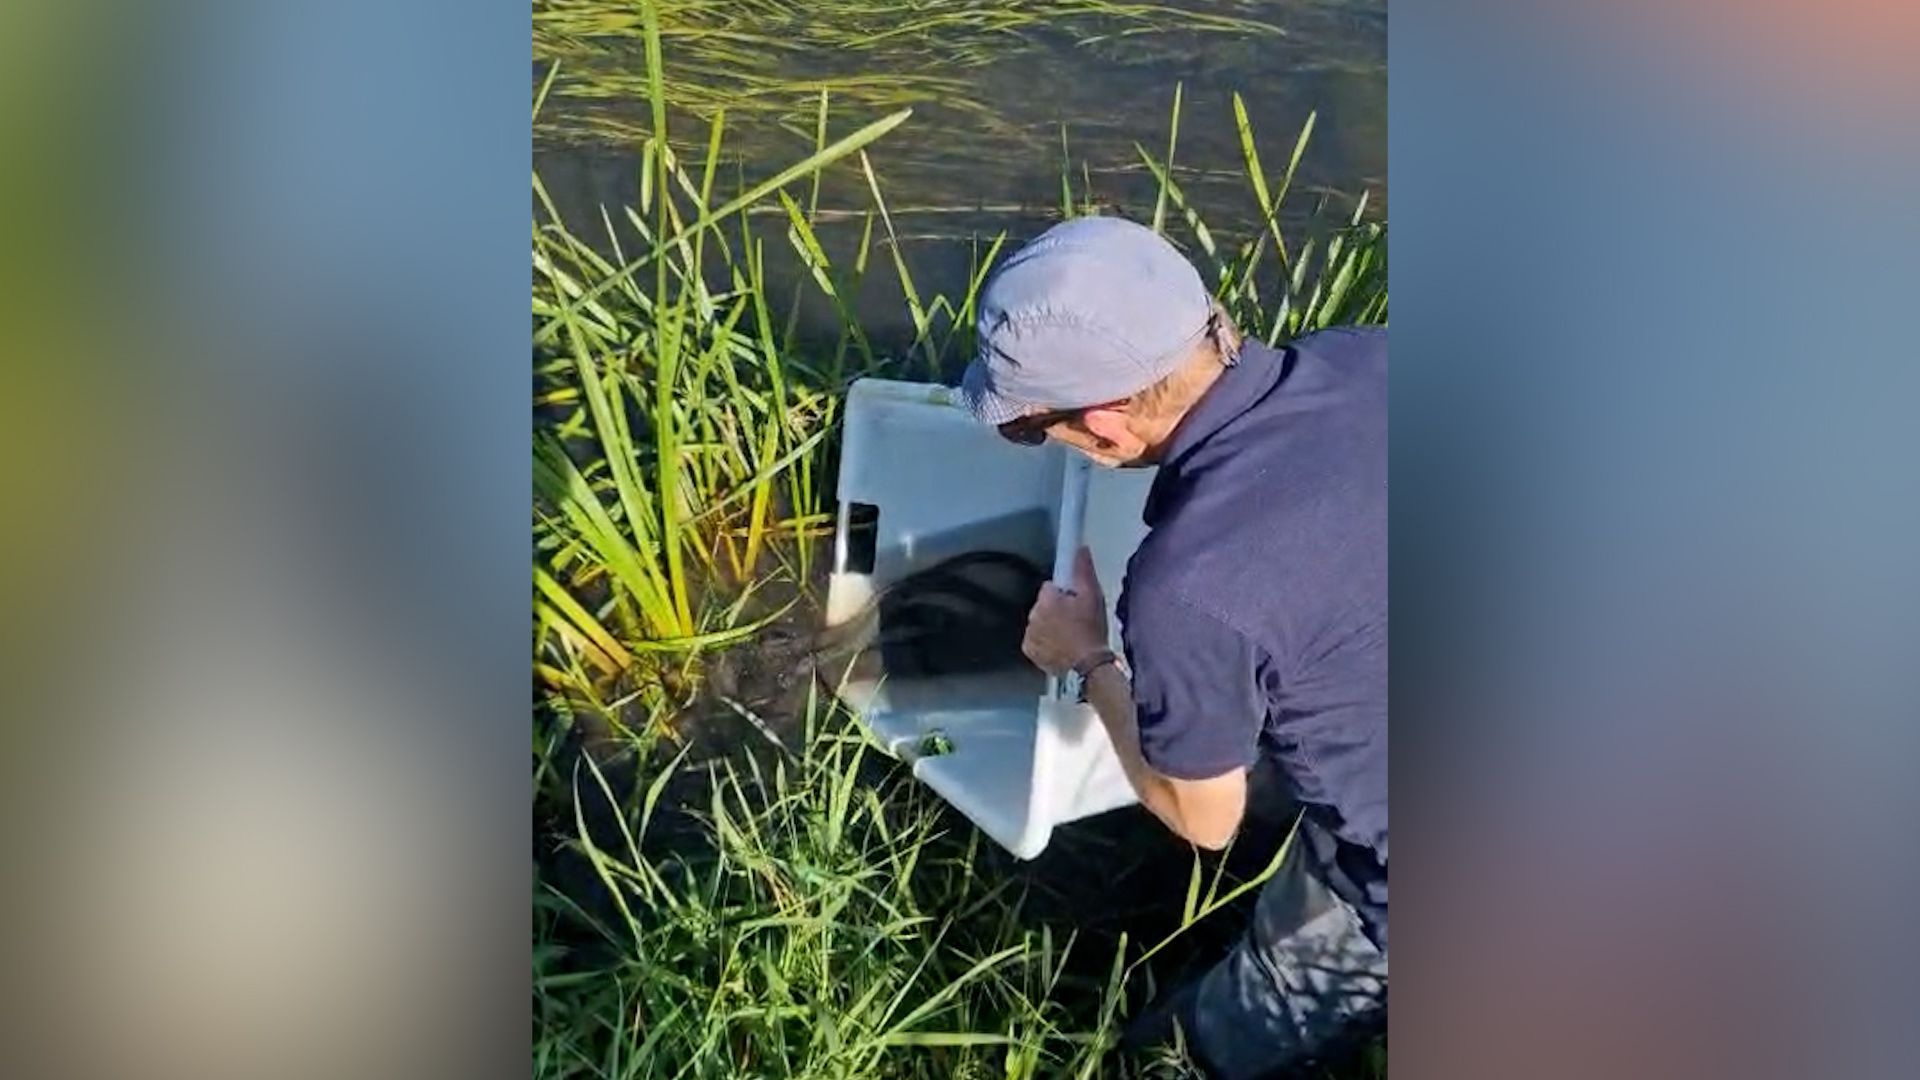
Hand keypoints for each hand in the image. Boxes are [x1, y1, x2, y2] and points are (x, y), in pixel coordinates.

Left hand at [1022, 547, 1110, 676]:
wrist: (1089, 665)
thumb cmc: (1091, 632)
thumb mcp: (1092, 596)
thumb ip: (1083, 570)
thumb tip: (1080, 551)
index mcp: (1047, 600)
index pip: (1050, 588)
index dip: (1063, 594)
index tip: (1073, 603)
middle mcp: (1034, 616)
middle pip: (1043, 606)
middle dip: (1056, 610)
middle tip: (1075, 620)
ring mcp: (1030, 634)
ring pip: (1039, 623)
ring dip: (1050, 626)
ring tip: (1070, 634)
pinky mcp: (1030, 650)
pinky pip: (1035, 640)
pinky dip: (1045, 643)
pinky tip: (1060, 645)